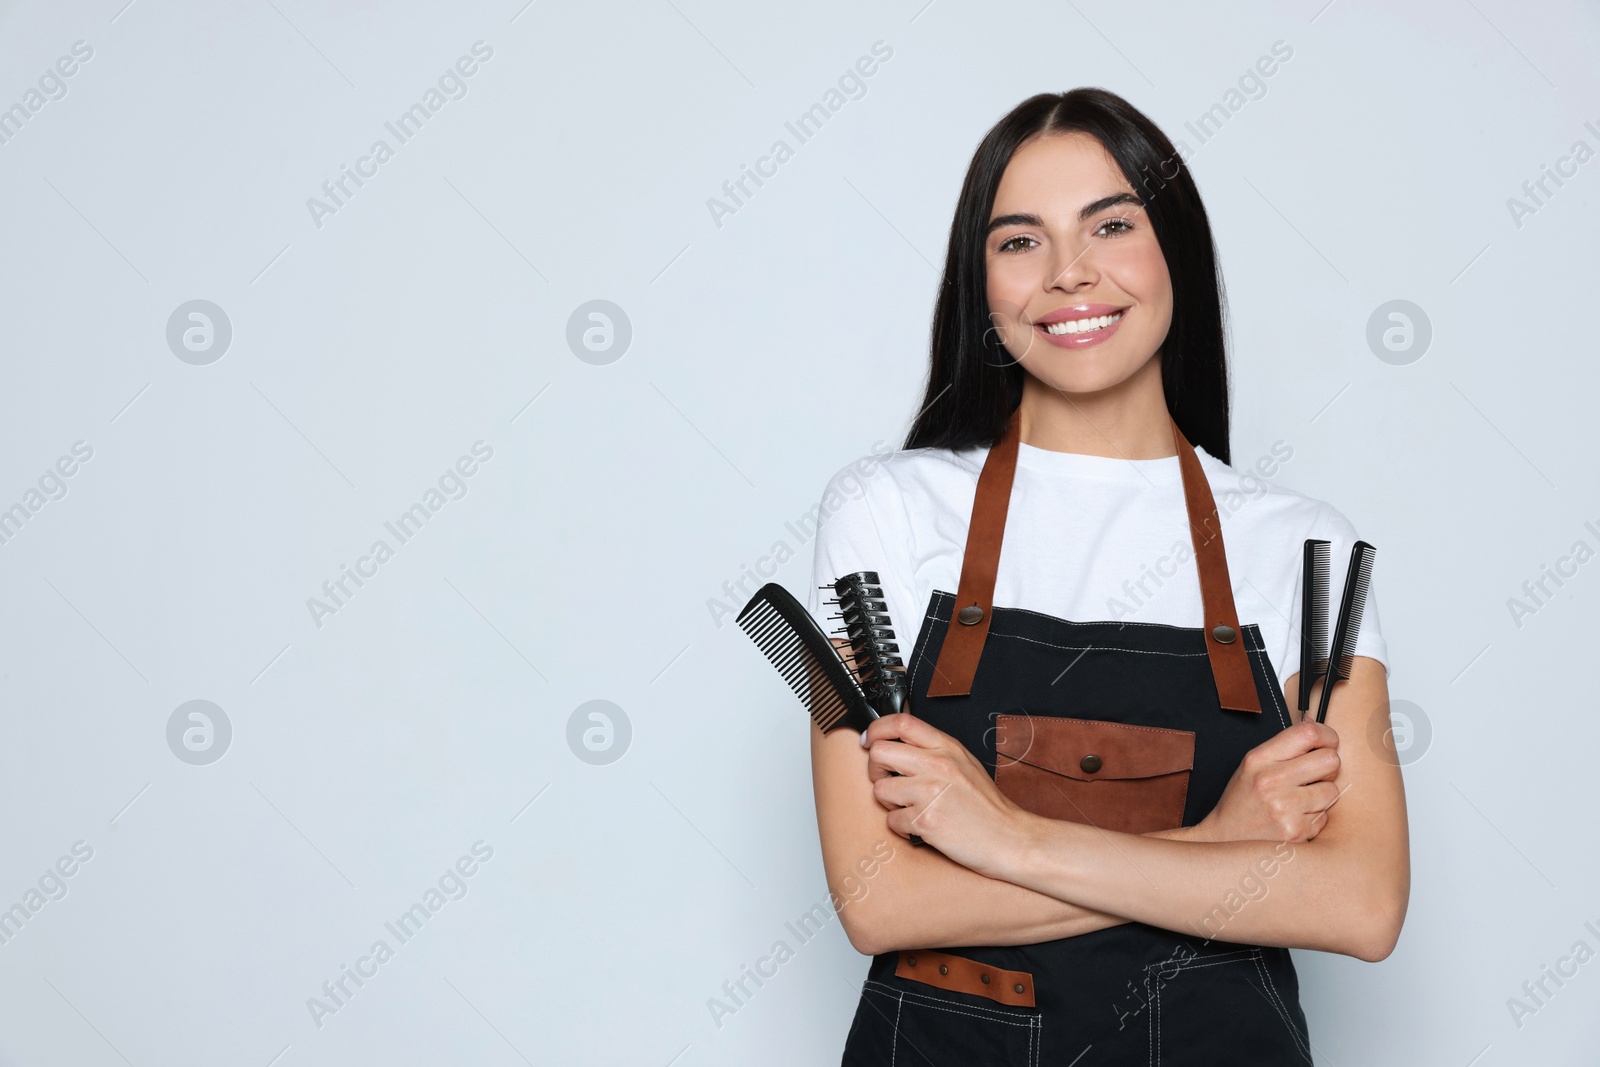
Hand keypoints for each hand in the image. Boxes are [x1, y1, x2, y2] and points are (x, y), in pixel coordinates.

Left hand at [860, 711, 1029, 877]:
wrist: (1009, 838)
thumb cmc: (988, 807)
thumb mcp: (966, 764)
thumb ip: (935, 751)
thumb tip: (900, 745)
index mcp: (947, 748)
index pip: (901, 723)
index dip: (877, 729)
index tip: (869, 739)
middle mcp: (937, 765)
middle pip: (879, 753)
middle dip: (875, 769)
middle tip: (888, 780)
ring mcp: (930, 792)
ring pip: (880, 789)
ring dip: (889, 802)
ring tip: (910, 808)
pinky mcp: (926, 821)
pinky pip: (892, 820)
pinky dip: (902, 827)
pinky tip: (920, 827)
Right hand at [1196, 720, 1342, 843]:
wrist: (1225, 839)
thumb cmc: (1242, 799)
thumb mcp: (1252, 765)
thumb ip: (1283, 747)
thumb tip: (1313, 727)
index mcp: (1259, 758)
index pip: (1308, 733)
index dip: (1327, 735)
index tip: (1327, 742)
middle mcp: (1271, 781)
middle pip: (1330, 760)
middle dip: (1328, 767)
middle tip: (1315, 774)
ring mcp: (1284, 808)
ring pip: (1332, 791)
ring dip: (1322, 795)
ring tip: (1301, 800)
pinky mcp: (1296, 831)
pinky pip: (1326, 816)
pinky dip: (1316, 817)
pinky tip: (1296, 817)